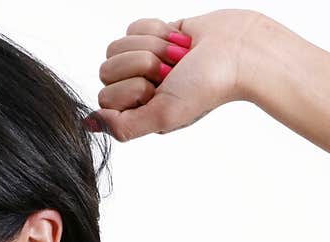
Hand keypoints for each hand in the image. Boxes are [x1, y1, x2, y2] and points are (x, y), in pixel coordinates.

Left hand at [88, 10, 263, 141]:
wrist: (238, 50)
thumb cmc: (207, 87)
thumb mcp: (163, 116)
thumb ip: (124, 127)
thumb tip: (90, 123)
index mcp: (137, 113)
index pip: (106, 98)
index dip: (132, 89)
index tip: (160, 90)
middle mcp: (137, 90)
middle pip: (106, 69)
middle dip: (143, 64)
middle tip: (172, 71)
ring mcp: (142, 62)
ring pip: (118, 46)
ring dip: (152, 46)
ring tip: (178, 56)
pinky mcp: (151, 36)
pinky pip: (133, 27)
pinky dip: (158, 30)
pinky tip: (179, 40)